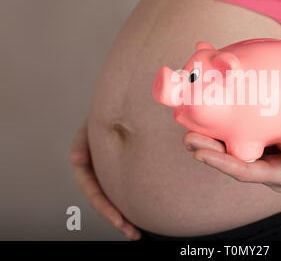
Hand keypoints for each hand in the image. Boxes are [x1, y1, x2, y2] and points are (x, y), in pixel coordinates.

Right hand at [69, 119, 140, 239]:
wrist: (126, 108)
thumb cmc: (106, 115)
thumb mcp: (92, 123)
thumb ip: (83, 139)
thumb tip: (75, 159)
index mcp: (85, 161)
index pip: (90, 188)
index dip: (102, 205)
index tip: (118, 219)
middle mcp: (95, 171)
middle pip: (102, 200)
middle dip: (115, 219)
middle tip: (131, 232)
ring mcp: (107, 173)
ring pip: (113, 200)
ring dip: (122, 219)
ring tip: (136, 234)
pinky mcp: (121, 173)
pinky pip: (124, 192)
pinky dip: (131, 206)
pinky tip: (143, 218)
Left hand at [183, 107, 280, 192]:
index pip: (246, 173)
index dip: (222, 164)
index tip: (200, 152)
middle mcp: (269, 169)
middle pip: (232, 163)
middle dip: (209, 152)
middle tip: (188, 138)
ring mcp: (264, 157)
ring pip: (232, 152)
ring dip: (210, 142)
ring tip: (189, 129)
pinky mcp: (262, 143)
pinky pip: (238, 140)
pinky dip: (222, 131)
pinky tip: (209, 119)